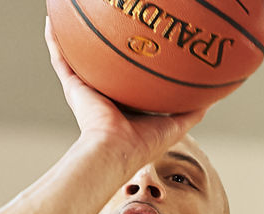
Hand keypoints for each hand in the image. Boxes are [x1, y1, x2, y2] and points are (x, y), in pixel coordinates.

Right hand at [45, 17, 206, 173]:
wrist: (115, 151)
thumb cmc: (143, 144)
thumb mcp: (175, 125)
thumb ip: (191, 111)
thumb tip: (211, 97)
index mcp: (126, 103)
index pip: (128, 76)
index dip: (133, 60)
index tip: (140, 42)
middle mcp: (105, 94)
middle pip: (104, 62)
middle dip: (105, 44)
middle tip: (110, 20)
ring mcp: (87, 89)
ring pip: (79, 56)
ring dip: (75, 37)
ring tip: (74, 13)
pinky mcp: (73, 87)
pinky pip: (61, 58)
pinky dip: (54, 40)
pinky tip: (52, 19)